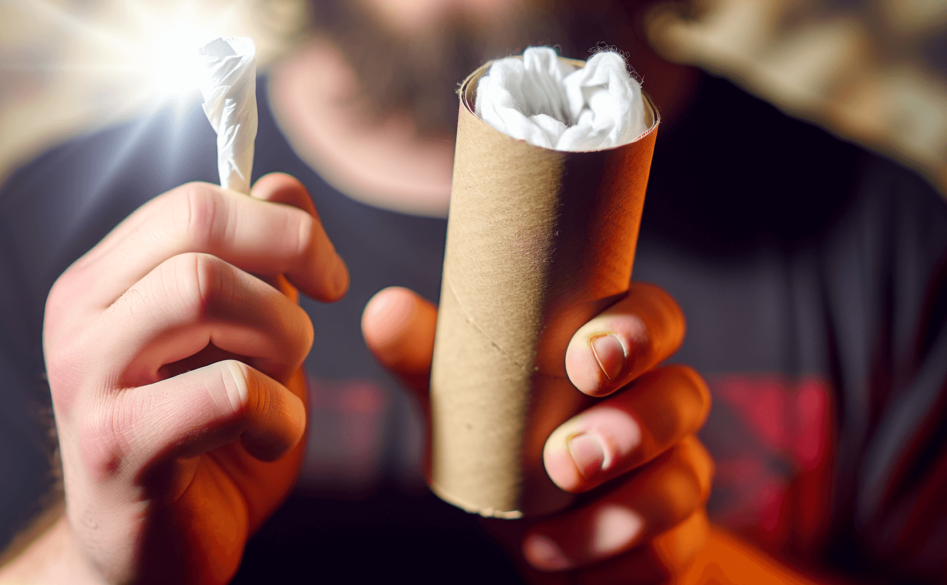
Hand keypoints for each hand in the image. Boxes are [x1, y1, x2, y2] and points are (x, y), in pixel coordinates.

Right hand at [44, 175, 347, 583]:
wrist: (157, 551)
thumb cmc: (207, 437)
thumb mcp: (245, 336)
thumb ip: (260, 262)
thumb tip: (282, 184)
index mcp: (107, 281)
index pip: (197, 203)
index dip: (283, 225)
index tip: (329, 275)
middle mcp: (81, 318)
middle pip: (200, 230)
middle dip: (289, 266)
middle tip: (312, 326)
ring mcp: (86, 381)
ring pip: (203, 291)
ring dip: (280, 335)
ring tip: (283, 384)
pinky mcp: (116, 448)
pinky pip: (226, 391)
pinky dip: (279, 414)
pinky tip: (270, 439)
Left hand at [362, 283, 711, 582]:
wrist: (541, 535)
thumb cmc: (506, 446)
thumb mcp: (464, 401)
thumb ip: (428, 357)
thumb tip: (384, 308)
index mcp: (615, 355)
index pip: (657, 319)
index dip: (639, 329)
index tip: (584, 360)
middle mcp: (658, 407)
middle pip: (686, 396)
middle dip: (634, 424)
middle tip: (564, 458)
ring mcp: (673, 476)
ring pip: (687, 482)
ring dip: (624, 508)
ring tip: (547, 531)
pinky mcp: (671, 543)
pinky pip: (671, 555)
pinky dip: (616, 564)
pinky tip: (559, 560)